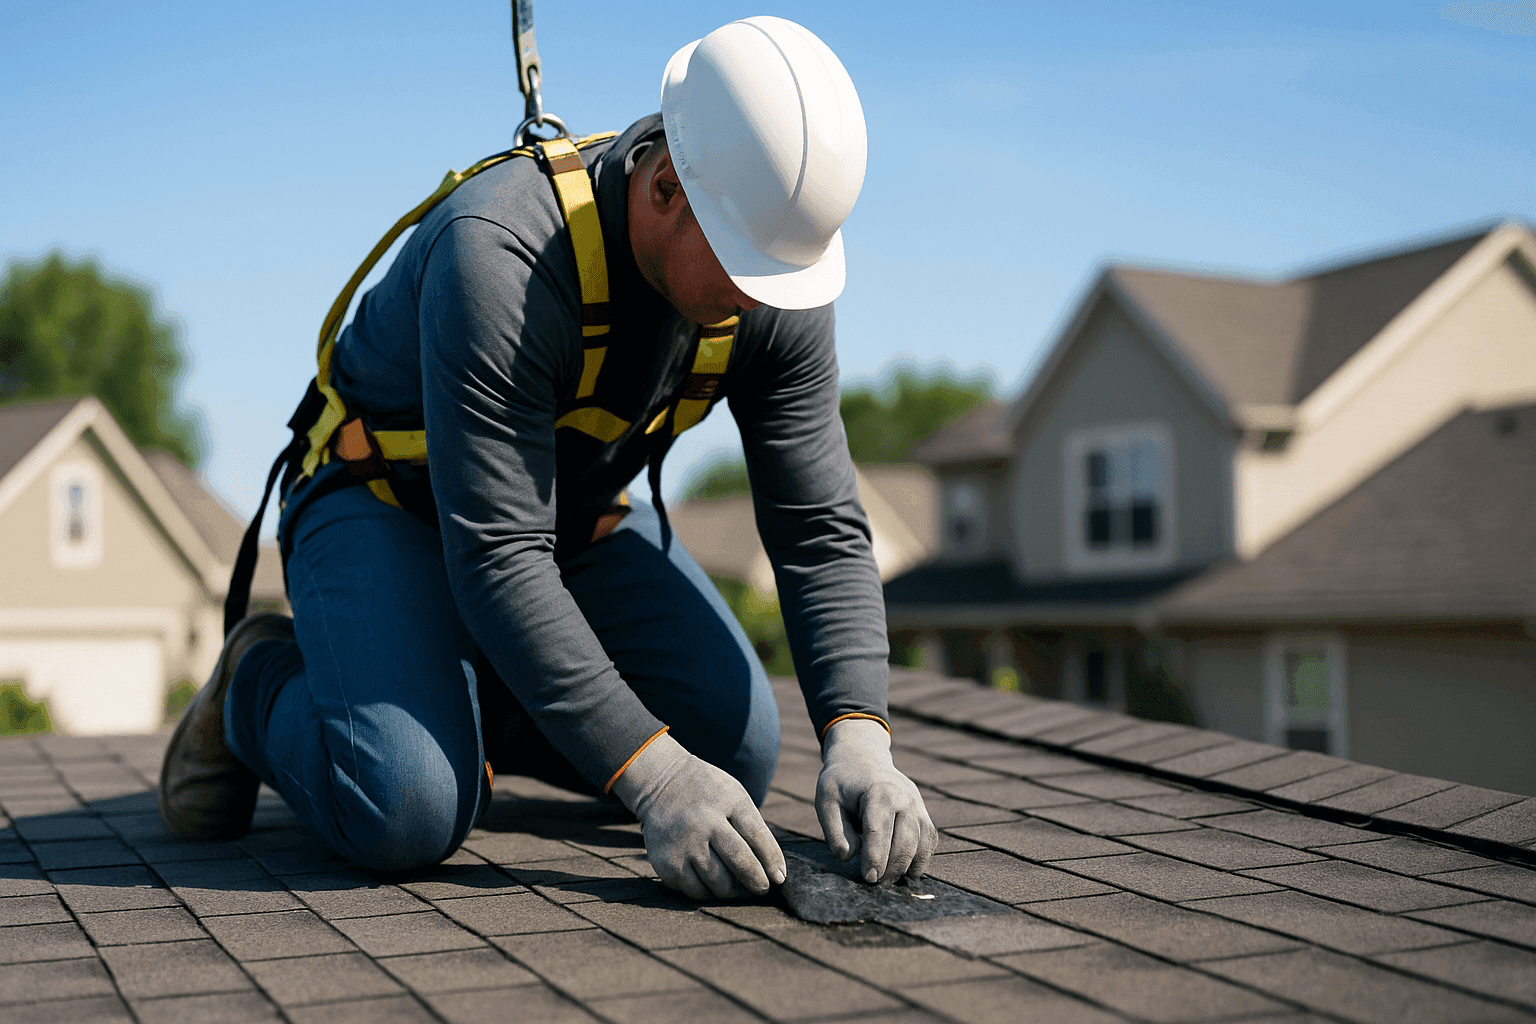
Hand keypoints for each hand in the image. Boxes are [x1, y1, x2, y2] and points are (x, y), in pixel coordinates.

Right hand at [610, 732, 785, 899]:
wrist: (659, 783)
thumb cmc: (707, 794)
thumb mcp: (733, 795)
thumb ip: (753, 827)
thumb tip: (774, 870)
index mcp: (727, 802)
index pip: (757, 837)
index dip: (772, 862)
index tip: (779, 878)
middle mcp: (705, 823)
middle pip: (740, 863)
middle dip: (757, 882)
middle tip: (762, 889)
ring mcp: (684, 844)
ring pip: (718, 884)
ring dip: (732, 892)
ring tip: (736, 888)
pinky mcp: (667, 863)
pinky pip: (695, 891)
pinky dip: (706, 893)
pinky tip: (710, 884)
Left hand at [816, 718, 936, 883]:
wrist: (862, 758)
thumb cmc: (841, 783)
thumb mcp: (827, 801)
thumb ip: (835, 830)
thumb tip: (847, 856)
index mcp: (879, 792)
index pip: (879, 831)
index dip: (875, 858)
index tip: (868, 878)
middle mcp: (904, 798)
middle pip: (905, 841)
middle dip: (892, 868)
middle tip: (875, 882)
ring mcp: (917, 805)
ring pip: (922, 844)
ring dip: (908, 867)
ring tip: (889, 880)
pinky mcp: (922, 812)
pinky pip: (929, 839)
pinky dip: (921, 858)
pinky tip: (906, 870)